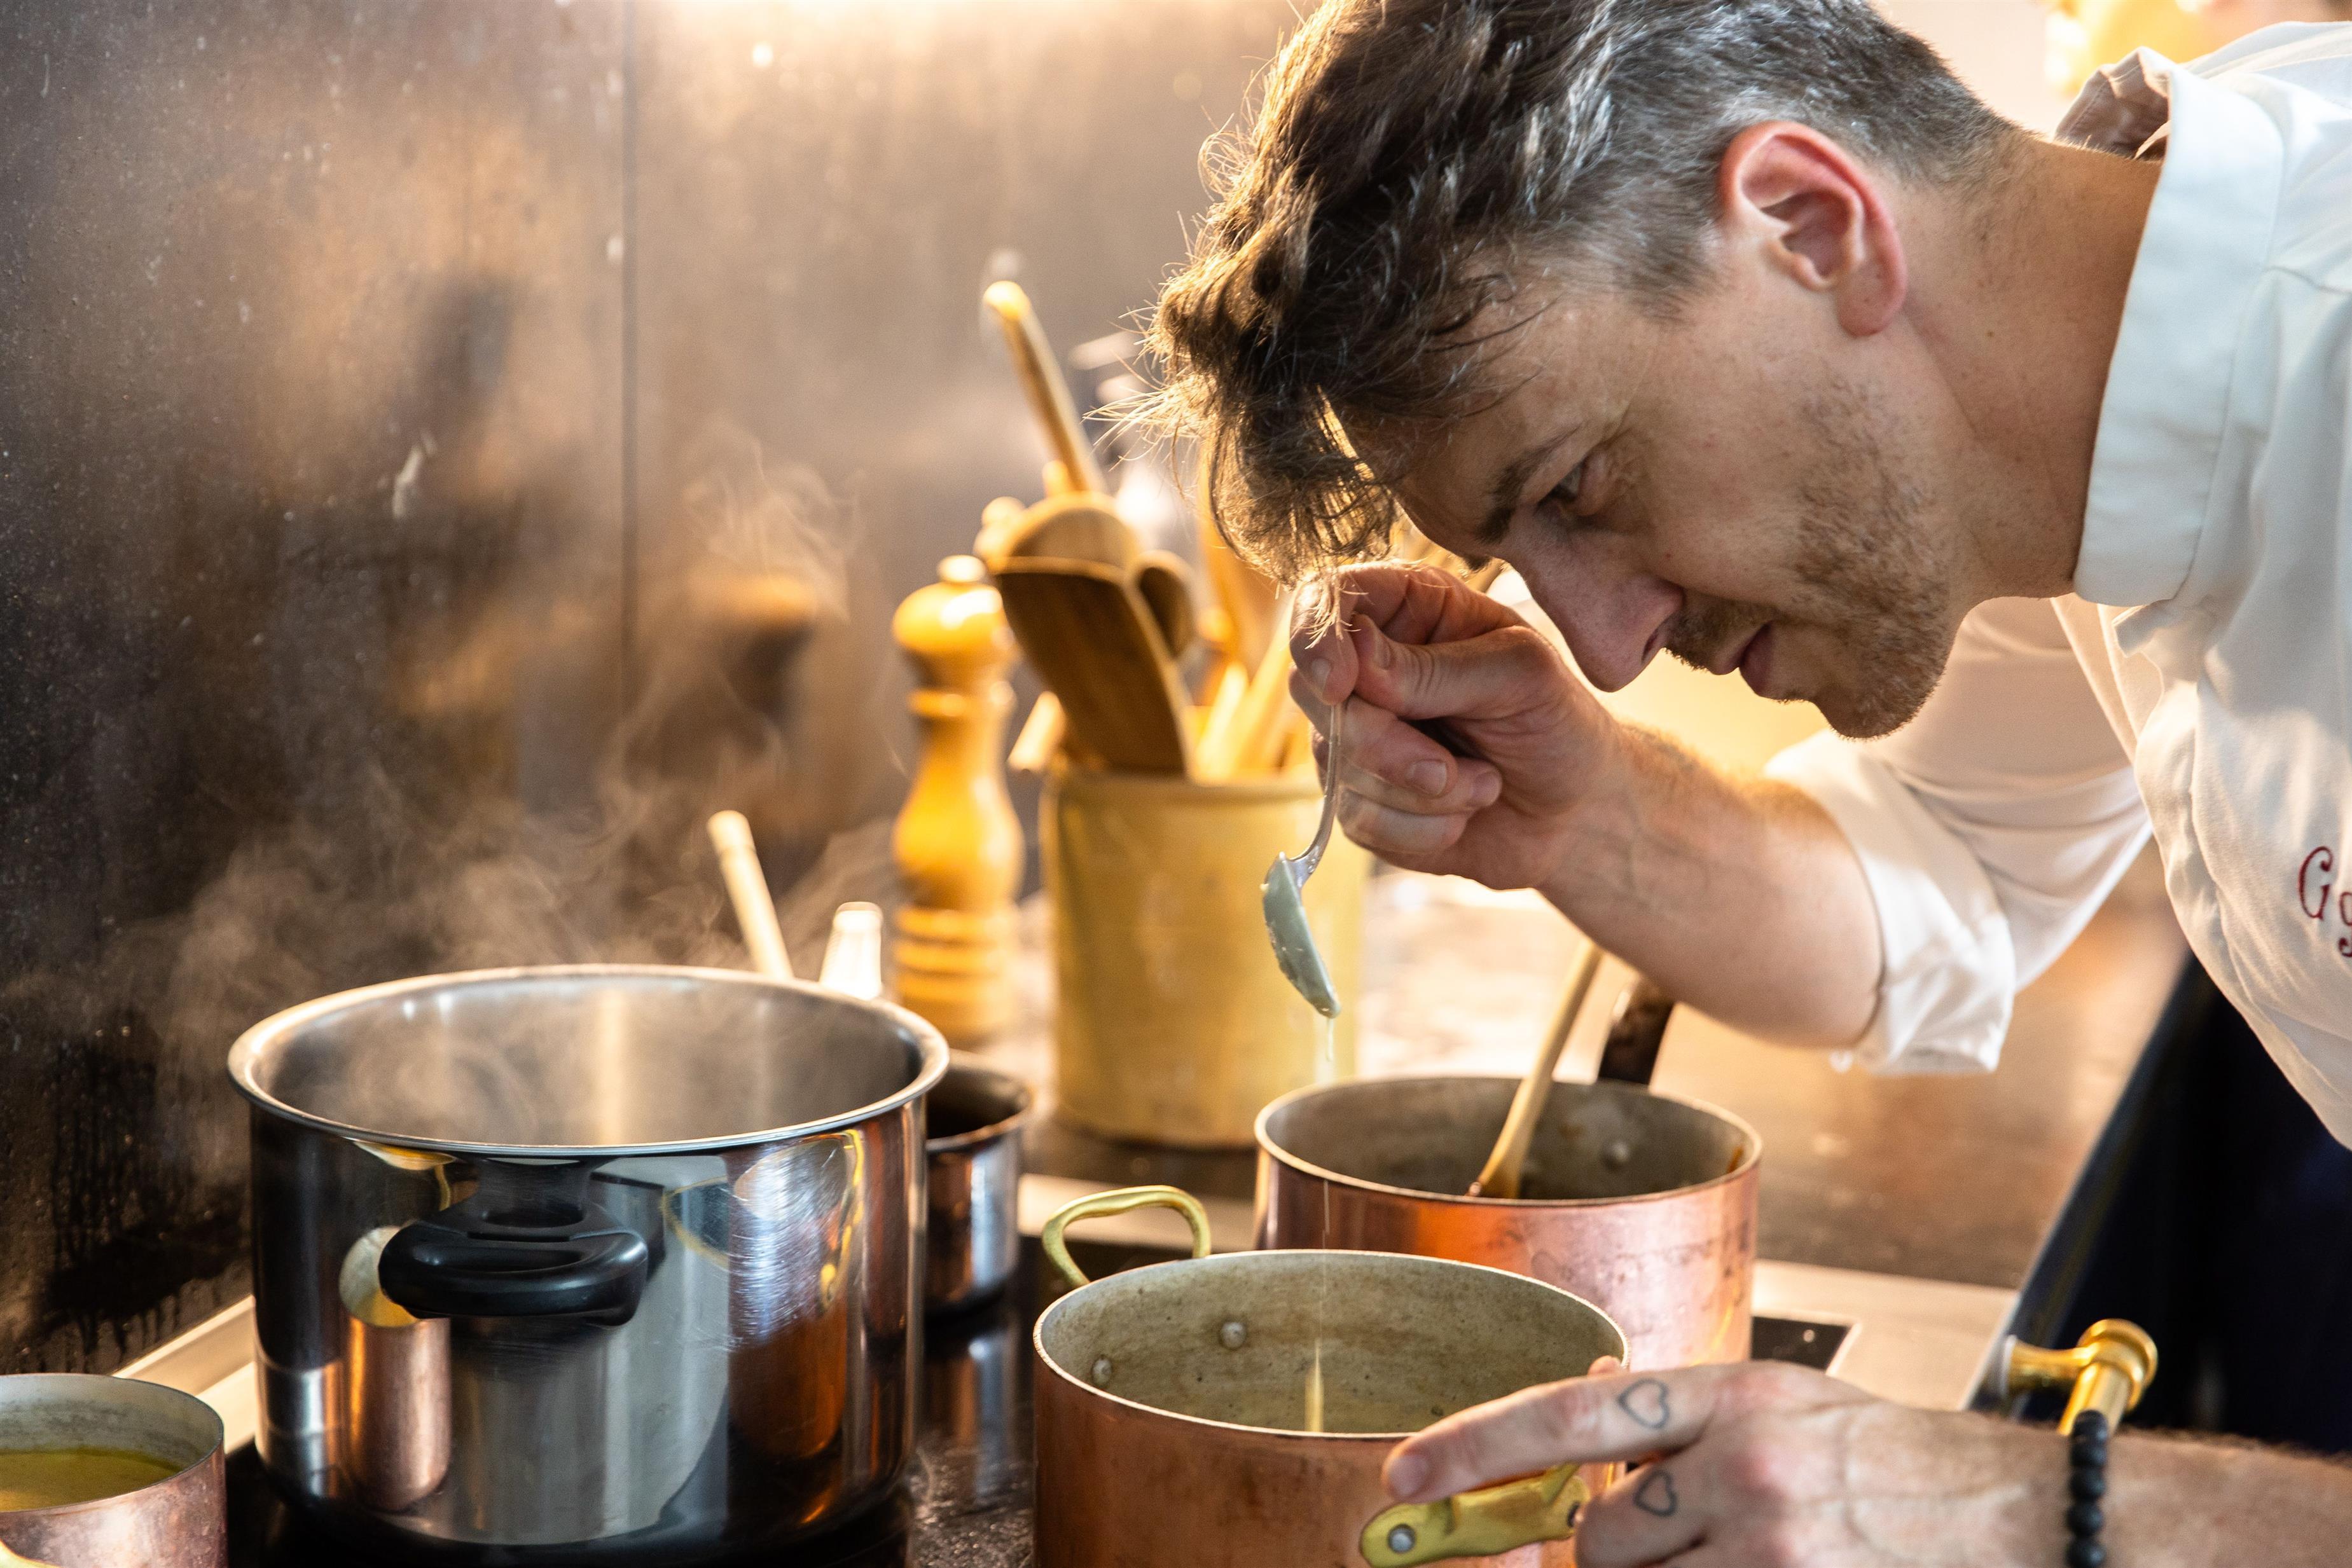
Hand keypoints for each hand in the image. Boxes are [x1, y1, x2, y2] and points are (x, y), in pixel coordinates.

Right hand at [1291, 563, 1620, 890]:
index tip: (1340, 683)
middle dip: (1381, 742)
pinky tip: (1463, 814)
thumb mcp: (1522, 675)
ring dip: (1423, 792)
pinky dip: (1421, 828)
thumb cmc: (1555, 721)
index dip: (1316, 636)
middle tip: (1447, 767)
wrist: (1576, 809)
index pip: (1325, 598)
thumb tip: (1358, 659)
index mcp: (1408, 611)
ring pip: (1337, 765)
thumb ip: (1441, 667)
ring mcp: (1357, 736)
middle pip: (1314, 691)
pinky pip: (1357, 820)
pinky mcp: (1360, 800)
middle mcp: (1369, 670)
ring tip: (1484, 784)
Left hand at [1383, 1362, 2067, 1566]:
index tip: (1404, 1476)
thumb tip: (1583, 1428)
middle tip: (1677, 1539)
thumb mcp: (1786, 1408)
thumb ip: (1683, 1422)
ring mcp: (1773, 1549)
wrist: (2023, 1521)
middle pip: (1599, 1537)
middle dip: (1614, 1552)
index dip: (1474, 1445)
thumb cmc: (1897, 1465)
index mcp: (1733, 1396)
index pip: (1570, 1411)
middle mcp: (1745, 1468)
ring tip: (1739, 1553)